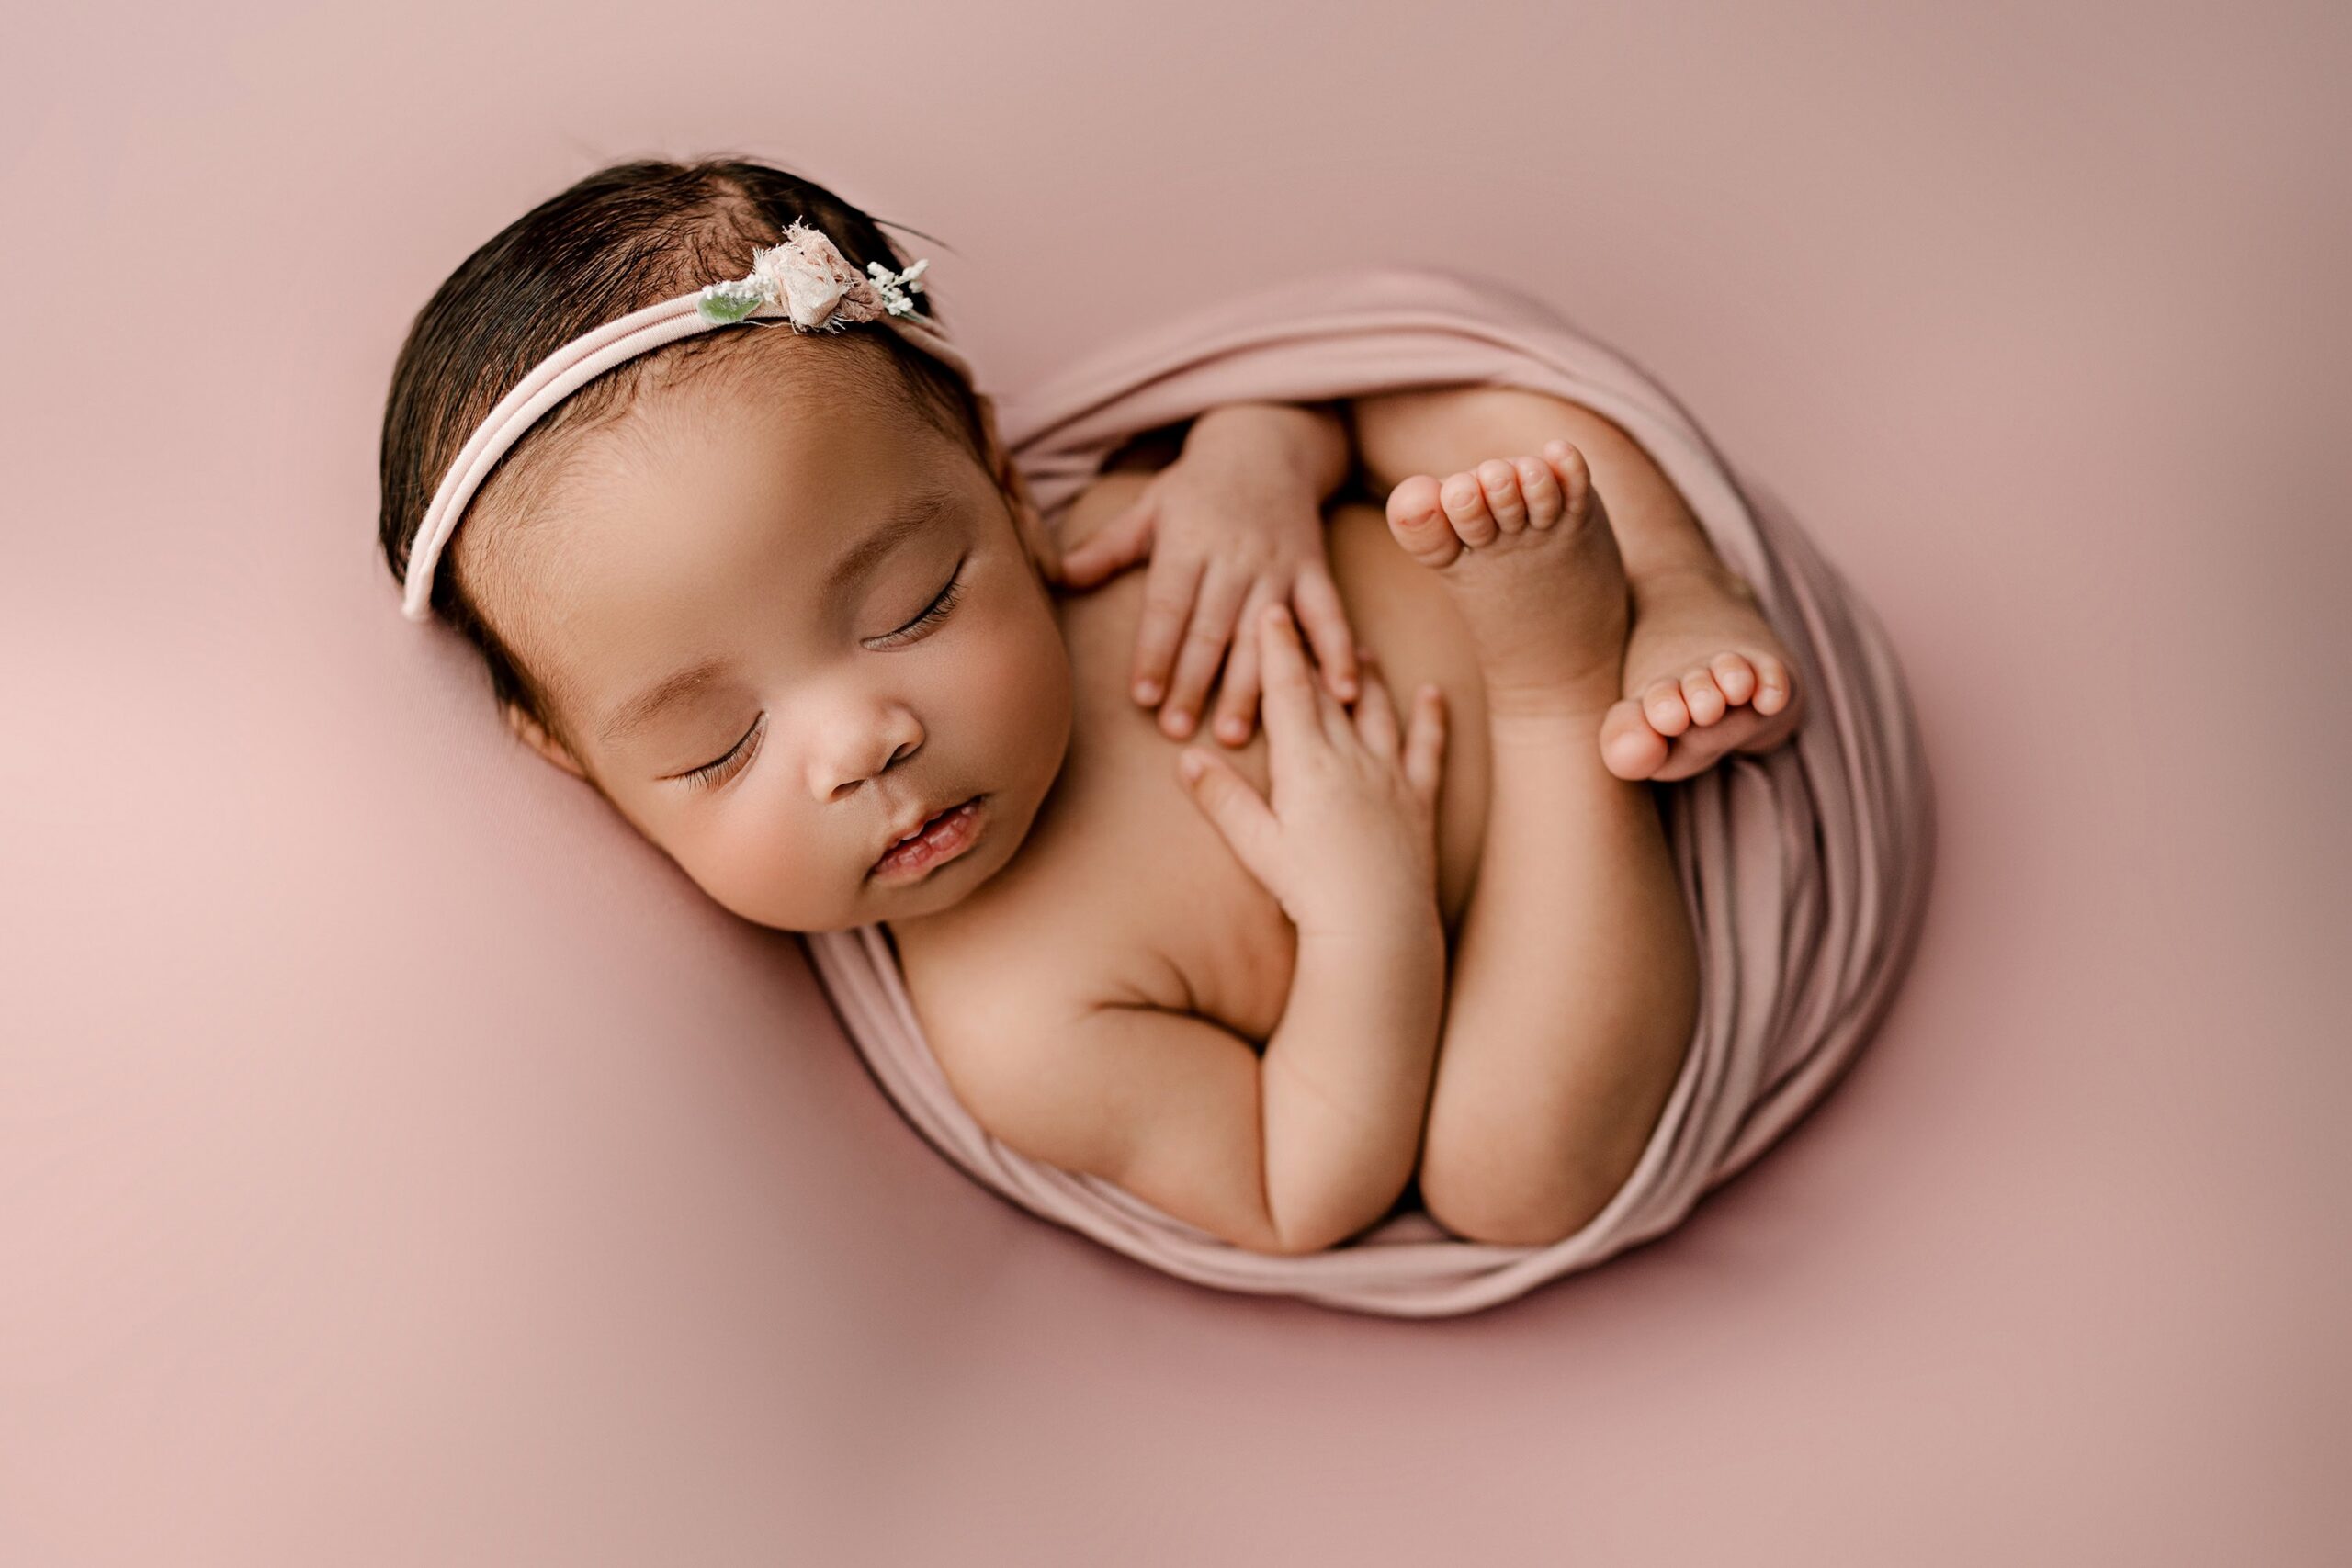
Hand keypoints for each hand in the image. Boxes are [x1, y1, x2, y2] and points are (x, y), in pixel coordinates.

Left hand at [1059, 441, 1361, 747]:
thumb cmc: (1197, 487)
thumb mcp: (1149, 507)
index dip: (1156, 651)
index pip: (1169, 606)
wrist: (1267, 444)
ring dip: (1252, 685)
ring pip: (1263, 633)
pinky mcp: (1314, 571)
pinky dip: (1337, 653)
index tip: (1144, 696)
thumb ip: (1108, 546)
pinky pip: (1328, 615)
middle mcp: (1235, 556)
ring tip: (1236, 734)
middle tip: (1178, 731)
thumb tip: (1060, 576)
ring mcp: (1278, 565)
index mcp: (1189, 542)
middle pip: (1212, 628)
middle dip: (1195, 682)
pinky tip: (1341, 694)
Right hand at [1176, 603, 1445, 938]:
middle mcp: (1352, 759)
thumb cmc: (1310, 893)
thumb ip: (1223, 798)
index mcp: (1307, 765)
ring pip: (1379, 710)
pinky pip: (1429, 748)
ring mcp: (1390, 776)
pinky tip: (1432, 695)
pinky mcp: (1420, 800)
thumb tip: (1186, 758)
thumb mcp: (1255, 846)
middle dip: (1315, 649)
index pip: (1289, 692)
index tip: (1270, 612)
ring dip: (1369, 675)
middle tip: (1305, 614)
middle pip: (1331, 691)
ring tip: (1361, 648)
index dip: (1278, 649)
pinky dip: (1431, 718)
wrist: (1377, 927)